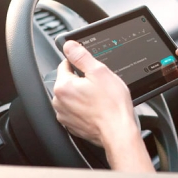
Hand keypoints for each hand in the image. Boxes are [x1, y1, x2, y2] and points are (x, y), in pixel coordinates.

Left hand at [52, 40, 153, 171]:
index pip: (65, 65)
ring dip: (83, 94)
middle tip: (99, 84)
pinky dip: (84, 108)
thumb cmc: (112, 105)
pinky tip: (98, 108)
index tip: (92, 69)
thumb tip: (69, 45)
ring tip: (100, 98)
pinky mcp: (72, 126)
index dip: (80, 64)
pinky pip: (76, 111)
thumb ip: (81, 56)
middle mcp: (59, 102)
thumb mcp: (100, 72)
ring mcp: (65, 116)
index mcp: (63, 86)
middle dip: (82, 80)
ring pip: (72, 96)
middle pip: (68, 81)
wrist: (118, 132)